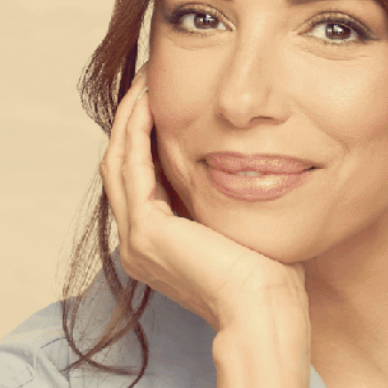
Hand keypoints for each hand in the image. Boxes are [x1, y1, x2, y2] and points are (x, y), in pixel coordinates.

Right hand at [101, 78, 307, 336]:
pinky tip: (150, 100)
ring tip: (146, 78)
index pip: (141, 179)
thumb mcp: (242, 225)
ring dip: (129, 117)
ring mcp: (136, 239)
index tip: (165, 97)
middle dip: (132, 118)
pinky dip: (136, 130)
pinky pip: (131, 165)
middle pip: (121, 166)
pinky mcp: (145, 230)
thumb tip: (249, 164)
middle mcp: (138, 244)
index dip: (147, 135)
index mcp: (157, 246)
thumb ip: (228, 198)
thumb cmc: (269, 280)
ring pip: (118, 161)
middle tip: (149, 75)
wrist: (263, 312)